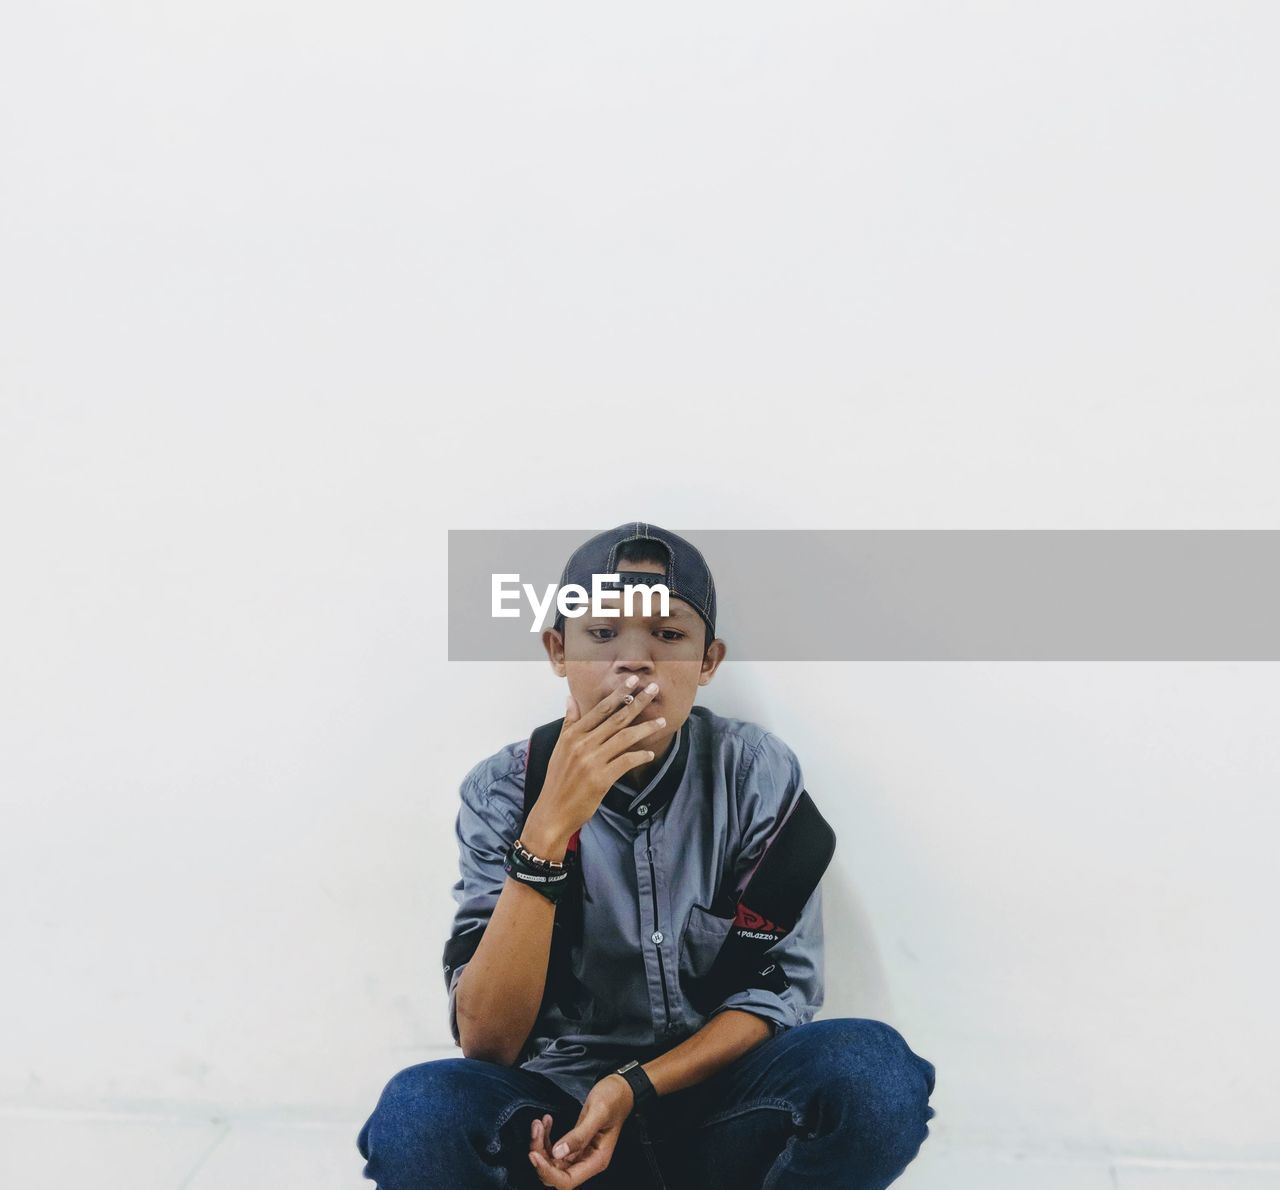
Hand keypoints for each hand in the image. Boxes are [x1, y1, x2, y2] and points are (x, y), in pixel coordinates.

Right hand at [528, 680, 665, 843]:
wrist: (553, 811)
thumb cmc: (558, 780)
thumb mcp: (559, 748)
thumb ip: (569, 722)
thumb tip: (570, 698)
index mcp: (572, 735)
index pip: (600, 708)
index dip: (619, 693)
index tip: (634, 681)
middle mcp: (582, 744)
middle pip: (616, 718)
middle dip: (637, 702)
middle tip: (653, 690)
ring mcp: (592, 761)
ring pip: (624, 737)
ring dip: (645, 728)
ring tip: (662, 721)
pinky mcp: (601, 779)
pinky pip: (626, 762)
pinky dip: (639, 756)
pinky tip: (650, 753)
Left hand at [528, 1074, 634, 1186]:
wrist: (620, 1089)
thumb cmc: (614, 1099)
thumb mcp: (598, 1113)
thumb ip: (579, 1135)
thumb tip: (558, 1153)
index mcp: (596, 1160)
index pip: (567, 1181)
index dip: (547, 1172)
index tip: (534, 1154)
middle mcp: (587, 1162)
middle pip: (555, 1173)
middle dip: (540, 1154)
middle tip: (536, 1129)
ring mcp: (579, 1154)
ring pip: (552, 1161)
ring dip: (541, 1144)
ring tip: (539, 1123)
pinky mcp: (574, 1144)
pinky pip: (554, 1149)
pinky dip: (546, 1137)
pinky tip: (546, 1121)